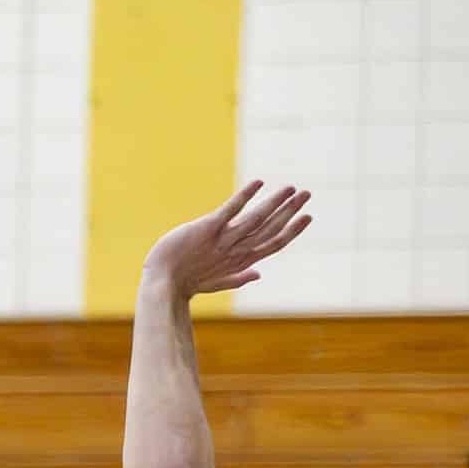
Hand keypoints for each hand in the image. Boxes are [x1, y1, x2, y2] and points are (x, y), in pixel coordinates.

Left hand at [142, 181, 311, 300]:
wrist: (161, 285)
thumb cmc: (186, 282)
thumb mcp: (216, 282)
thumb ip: (239, 277)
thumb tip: (260, 274)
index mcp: (240, 262)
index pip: (272, 244)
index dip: (291, 231)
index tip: (307, 217)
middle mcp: (236, 251)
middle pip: (269, 229)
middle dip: (290, 211)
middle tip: (307, 193)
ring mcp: (222, 240)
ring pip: (256, 220)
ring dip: (275, 203)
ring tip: (291, 188)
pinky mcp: (207, 229)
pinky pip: (229, 210)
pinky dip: (244, 196)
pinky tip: (258, 182)